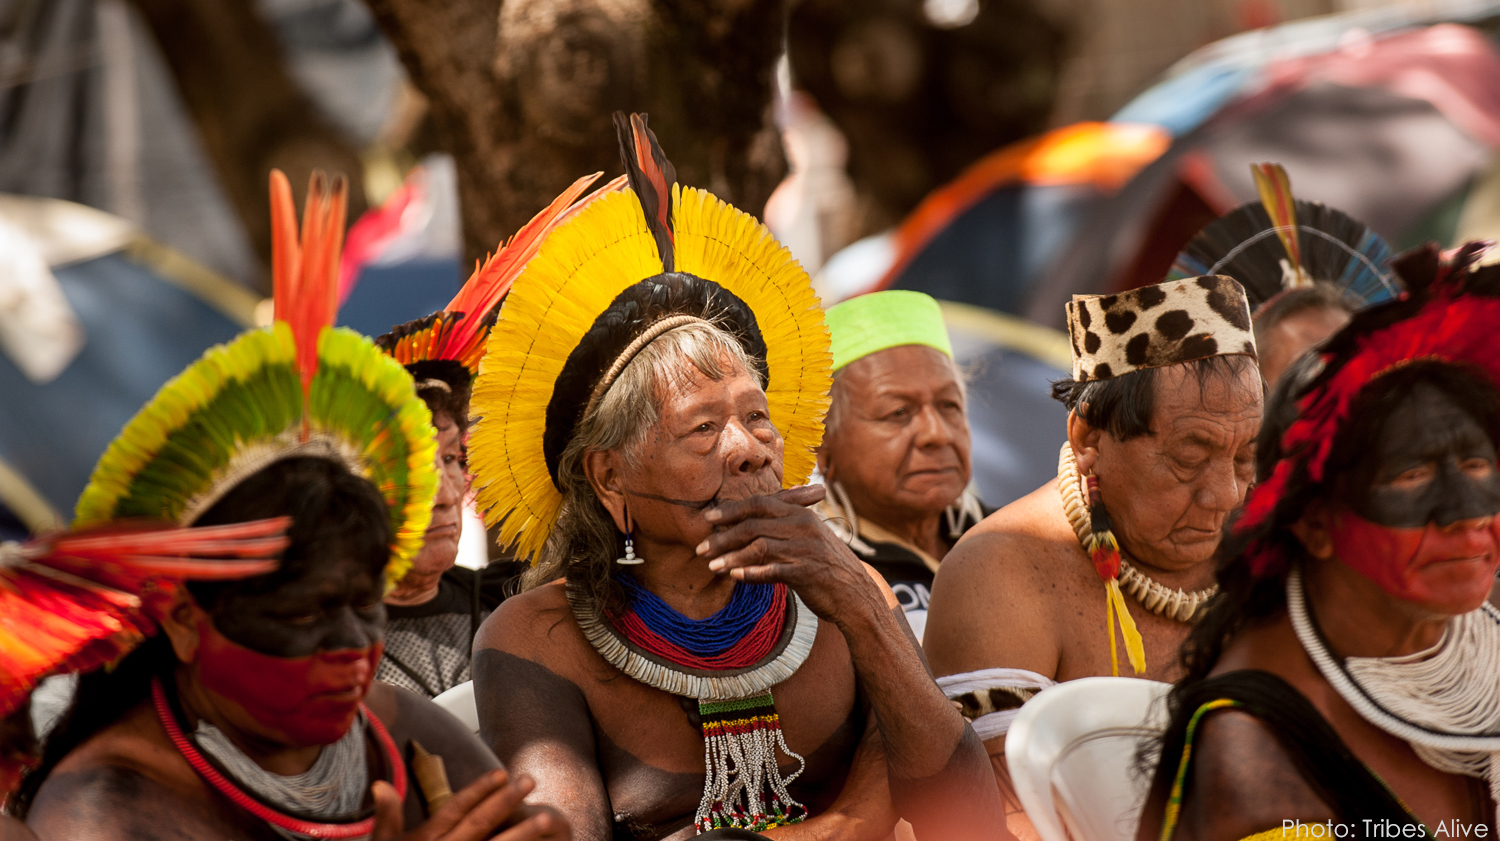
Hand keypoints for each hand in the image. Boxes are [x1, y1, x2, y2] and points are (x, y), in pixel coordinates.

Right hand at [372, 769, 569, 840]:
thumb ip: (388, 817)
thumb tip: (381, 783)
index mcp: (427, 840)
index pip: (455, 810)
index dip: (478, 790)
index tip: (501, 773)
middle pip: (480, 824)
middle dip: (506, 802)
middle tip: (530, 780)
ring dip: (522, 834)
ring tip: (547, 818)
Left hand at [698, 485, 884, 622]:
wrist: (856, 594)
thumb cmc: (827, 568)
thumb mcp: (808, 540)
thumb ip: (782, 530)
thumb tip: (746, 527)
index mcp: (801, 515)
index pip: (760, 504)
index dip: (731, 510)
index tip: (708, 518)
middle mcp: (803, 527)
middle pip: (753, 525)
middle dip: (723, 536)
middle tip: (701, 548)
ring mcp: (806, 549)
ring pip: (758, 547)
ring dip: (731, 557)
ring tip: (712, 567)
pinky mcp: (807, 572)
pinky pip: (773, 571)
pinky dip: (752, 574)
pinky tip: (735, 577)